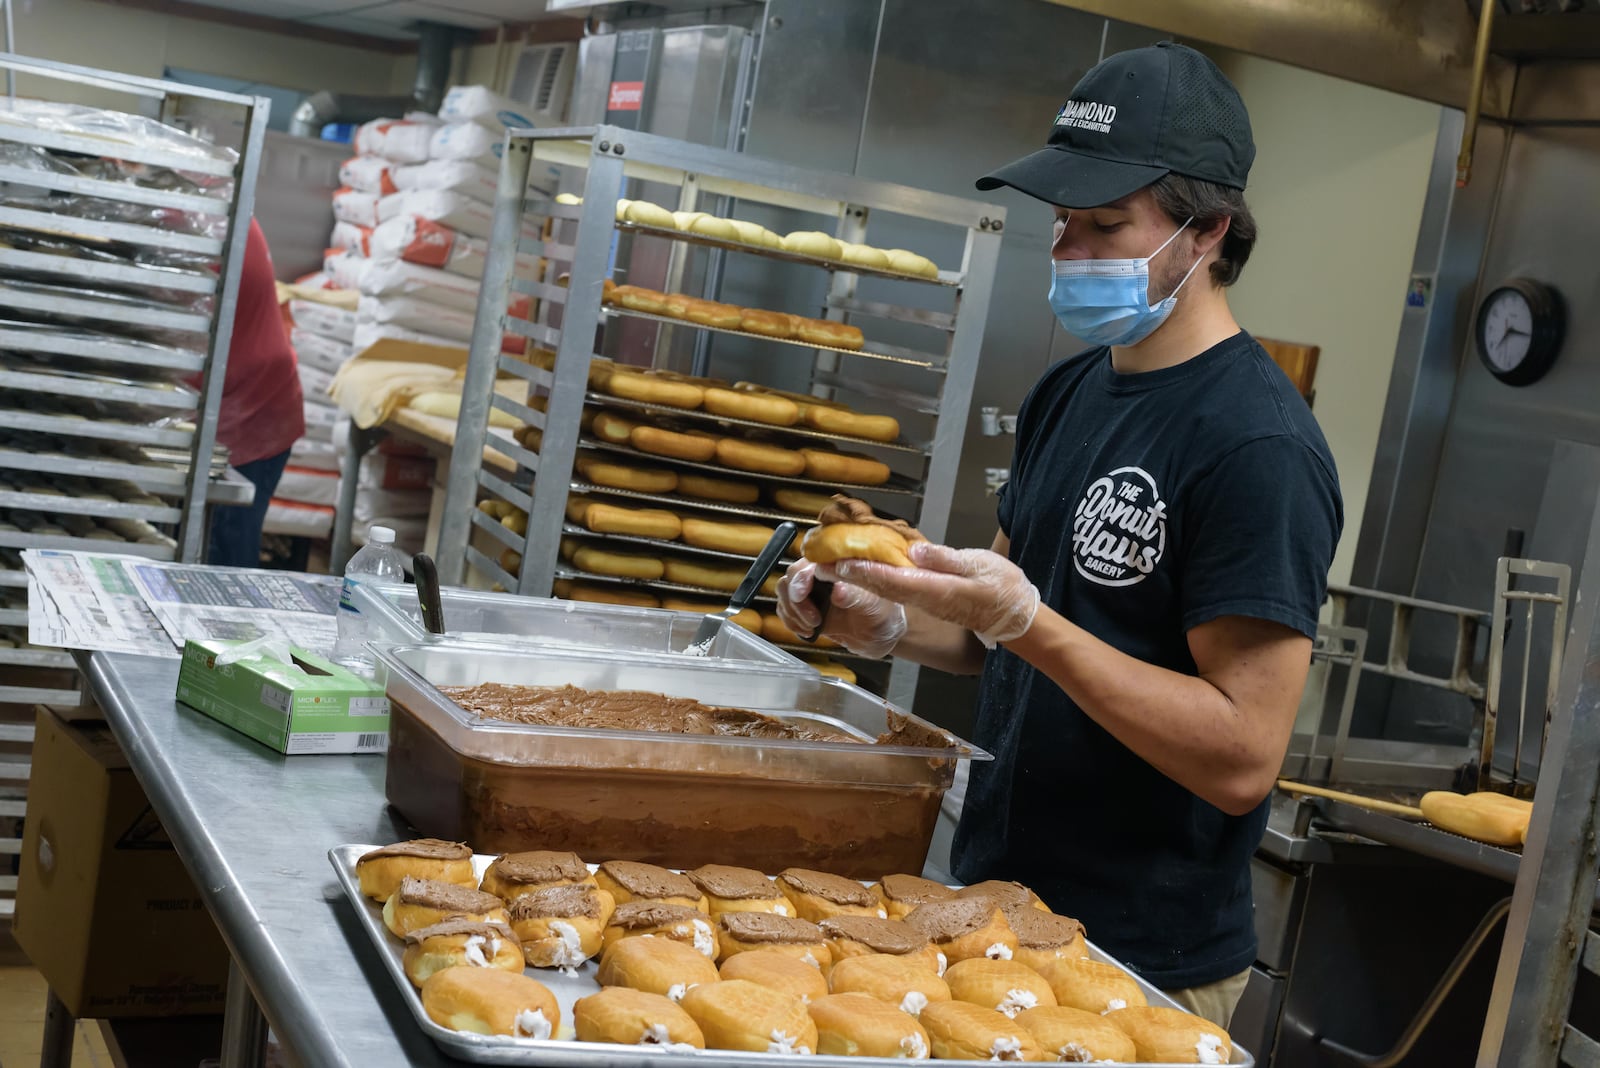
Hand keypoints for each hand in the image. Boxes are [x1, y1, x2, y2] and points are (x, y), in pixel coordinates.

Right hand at [775, 558, 907, 658]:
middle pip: (792, 575)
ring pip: (785, 591)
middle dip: (795, 599)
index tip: (802, 595)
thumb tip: (838, 590)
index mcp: (840, 565)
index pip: (811, 562)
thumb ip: (857, 597)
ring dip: (793, 612)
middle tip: (812, 618)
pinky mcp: (807, 607)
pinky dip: (791, 622)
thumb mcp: (875, 606)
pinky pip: (786, 609)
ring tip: (813, 625)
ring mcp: (814, 591)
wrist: (881, 636)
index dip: (801, 577)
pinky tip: (808, 631)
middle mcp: (824, 574)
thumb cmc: (885, 615)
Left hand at [828, 542, 1039, 648]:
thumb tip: (916, 552)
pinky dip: (876, 581)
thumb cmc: (1003, 589)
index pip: (895, 581)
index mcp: (938, 590)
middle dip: (851, 577)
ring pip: (886, 591)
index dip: (866, 573)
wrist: (1016, 617)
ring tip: (833, 566)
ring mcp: (927, 602)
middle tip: (822, 564)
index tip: (842, 564)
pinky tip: (863, 572)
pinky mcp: (930, 600)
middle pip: (882, 588)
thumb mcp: (980, 566)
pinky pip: (897, 591)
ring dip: (858, 579)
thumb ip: (946, 560)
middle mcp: (927, 599)